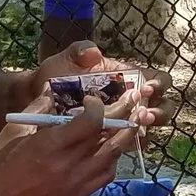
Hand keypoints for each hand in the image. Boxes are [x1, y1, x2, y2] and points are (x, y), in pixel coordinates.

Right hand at [0, 100, 136, 195]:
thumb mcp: (16, 129)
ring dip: (124, 138)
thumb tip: (54, 90)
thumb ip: (38, 108)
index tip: (92, 100)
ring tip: (131, 122)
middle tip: (133, 101)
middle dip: (124, 116)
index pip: (91, 122)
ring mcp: (75, 184)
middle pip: (109, 138)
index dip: (98, 107)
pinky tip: (110, 151)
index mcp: (51, 145)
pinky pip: (105, 176)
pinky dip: (112, 160)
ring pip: (113, 158)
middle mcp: (68, 165)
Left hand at [14, 41, 176, 132]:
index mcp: (127, 77)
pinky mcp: (111, 140)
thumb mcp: (65, 59)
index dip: (158, 83)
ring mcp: (122, 121)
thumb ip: (79, 51)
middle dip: (158, 111)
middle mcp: (130, 100)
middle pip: (161, 106)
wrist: (34, 102)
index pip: (156, 79)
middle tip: (145, 114)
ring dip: (147, 129)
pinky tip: (121, 143)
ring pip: (148, 128)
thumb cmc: (54, 77)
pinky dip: (130, 144)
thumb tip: (94, 54)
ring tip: (137, 128)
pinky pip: (129, 144)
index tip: (146, 88)